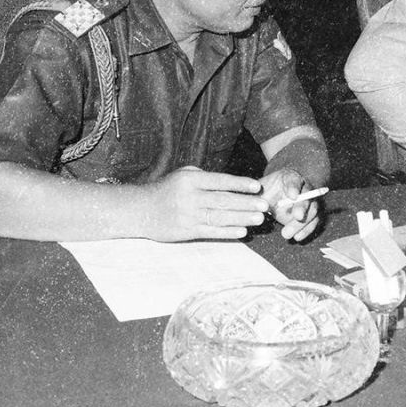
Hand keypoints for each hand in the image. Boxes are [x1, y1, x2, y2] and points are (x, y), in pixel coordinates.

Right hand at [144, 166, 268, 241]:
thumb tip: (233, 184)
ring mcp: (188, 215)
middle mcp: (190, 197)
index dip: (240, 184)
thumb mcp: (183, 174)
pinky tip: (242, 231)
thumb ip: (206, 177)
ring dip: (242, 218)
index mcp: (190, 179)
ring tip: (259, 219)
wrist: (141, 210)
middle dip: (246, 203)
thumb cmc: (167, 189)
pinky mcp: (186, 231)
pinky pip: (211, 232)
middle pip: (223, 200)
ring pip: (220, 217)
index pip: (220, 181)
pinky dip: (228, 232)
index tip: (257, 186)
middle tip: (264, 205)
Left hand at [260, 168, 322, 241]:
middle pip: (308, 196)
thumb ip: (255, 195)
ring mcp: (310, 201)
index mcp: (291, 178)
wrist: (279, 195)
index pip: (294, 180)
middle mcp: (304, 188)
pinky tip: (297, 237)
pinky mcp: (311, 215)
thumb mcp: (260, 190)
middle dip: (303, 207)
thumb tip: (245, 203)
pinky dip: (307, 230)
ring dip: (302, 223)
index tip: (292, 196)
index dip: (294, 187)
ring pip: (313, 210)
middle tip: (297, 216)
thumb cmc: (269, 190)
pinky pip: (314, 222)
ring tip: (287, 233)